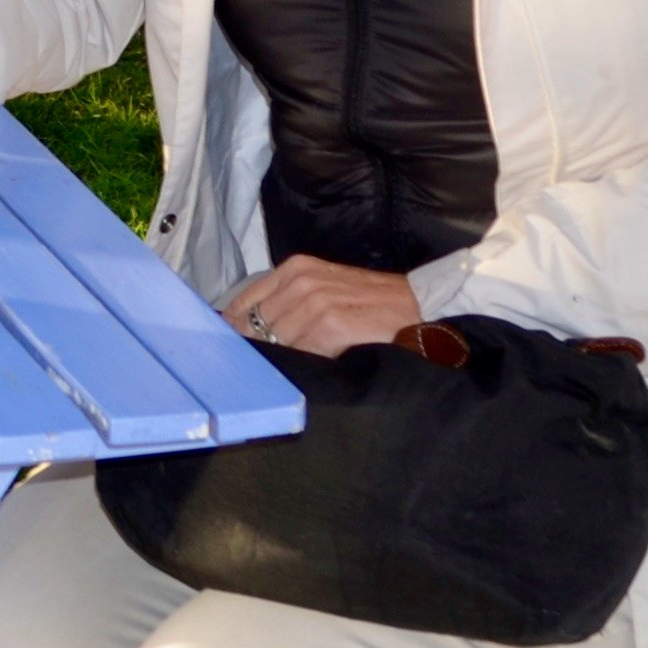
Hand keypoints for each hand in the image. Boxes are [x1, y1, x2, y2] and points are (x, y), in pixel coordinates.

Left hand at [223, 257, 426, 358]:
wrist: (419, 306)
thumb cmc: (369, 304)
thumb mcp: (323, 291)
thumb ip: (288, 305)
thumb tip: (247, 335)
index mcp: (294, 269)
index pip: (242, 304)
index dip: (232, 332)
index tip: (228, 354)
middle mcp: (300, 281)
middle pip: (252, 326)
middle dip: (250, 351)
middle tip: (248, 374)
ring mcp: (315, 302)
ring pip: (273, 342)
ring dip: (274, 363)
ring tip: (275, 378)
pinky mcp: (332, 325)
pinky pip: (300, 354)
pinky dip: (299, 367)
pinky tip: (306, 374)